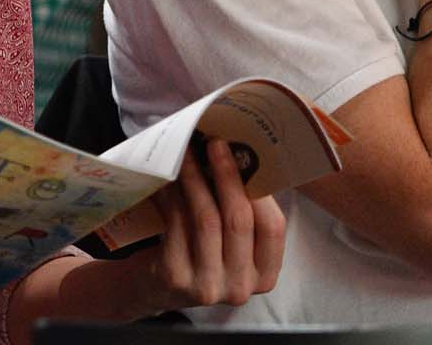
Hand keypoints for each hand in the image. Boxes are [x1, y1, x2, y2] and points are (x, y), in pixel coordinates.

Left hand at [124, 138, 285, 312]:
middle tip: (213, 143)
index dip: (259, 189)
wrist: (158, 287)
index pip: (273, 227)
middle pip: (239, 220)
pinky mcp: (176, 277)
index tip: (243, 153)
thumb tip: (237, 153)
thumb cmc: (202, 253)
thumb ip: (242, 211)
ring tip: (188, 154)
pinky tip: (169, 176)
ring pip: (207, 219)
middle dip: (226, 175)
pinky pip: (178, 224)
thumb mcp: (231, 243)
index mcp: (264, 275)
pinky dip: (173, 194)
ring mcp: (208, 286)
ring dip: (196, 179)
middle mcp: (241, 287)